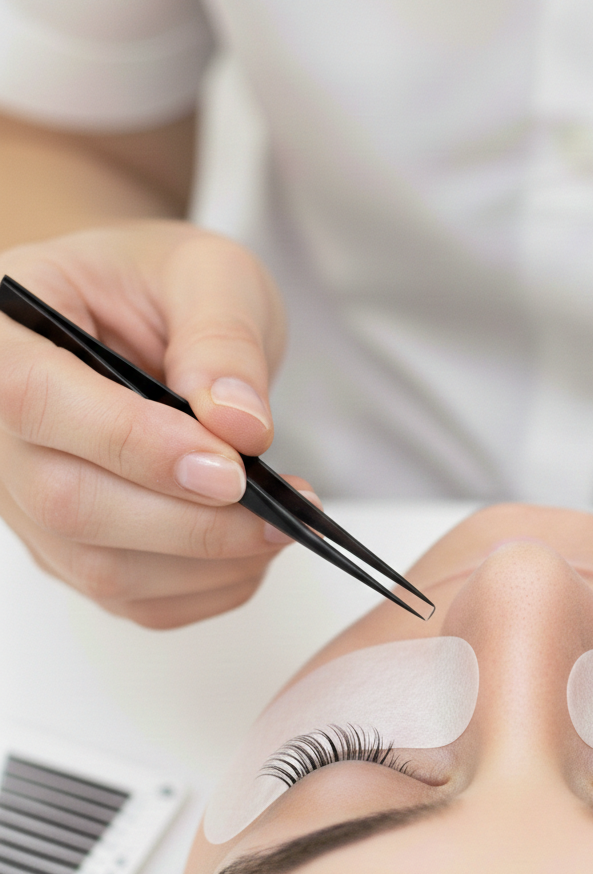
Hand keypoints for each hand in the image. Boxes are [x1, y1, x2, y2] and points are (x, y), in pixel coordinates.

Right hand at [0, 221, 301, 627]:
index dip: (134, 444)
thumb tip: (239, 428)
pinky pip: (132, 599)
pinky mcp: (72, 549)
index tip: (231, 469)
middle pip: (68, 503)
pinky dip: (205, 589)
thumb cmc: (166, 285)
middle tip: (283, 513)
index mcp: (3, 335)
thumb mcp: (210, 274)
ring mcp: (28, 501)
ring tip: (283, 526)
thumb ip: (222, 339)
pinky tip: (253, 550)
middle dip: (191, 522)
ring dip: (207, 563)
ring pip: (100, 567)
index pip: (37, 402)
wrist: (153, 319)